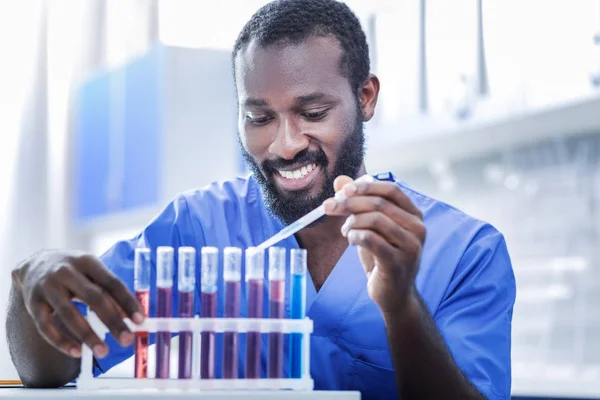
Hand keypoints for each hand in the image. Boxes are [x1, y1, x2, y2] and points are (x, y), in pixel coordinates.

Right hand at [11, 251, 143, 358]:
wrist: (33, 264)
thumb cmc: (73, 271)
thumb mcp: (92, 273)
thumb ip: (110, 292)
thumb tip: (130, 317)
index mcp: (87, 261)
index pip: (112, 283)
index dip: (127, 302)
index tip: (140, 321)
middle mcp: (66, 272)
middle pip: (93, 298)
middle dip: (113, 321)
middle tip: (127, 340)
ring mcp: (47, 287)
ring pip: (69, 314)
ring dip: (88, 336)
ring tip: (103, 352)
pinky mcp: (32, 303)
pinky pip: (45, 327)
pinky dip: (61, 341)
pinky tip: (76, 353)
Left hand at [324, 176, 425, 313]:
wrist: (393, 294)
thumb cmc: (382, 257)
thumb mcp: (370, 227)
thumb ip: (358, 202)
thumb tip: (340, 180)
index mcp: (414, 215)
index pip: (392, 190)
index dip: (366, 186)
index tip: (343, 190)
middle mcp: (418, 229)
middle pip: (380, 204)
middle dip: (350, 202)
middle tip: (329, 207)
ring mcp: (410, 246)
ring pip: (375, 220)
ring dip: (352, 222)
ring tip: (345, 230)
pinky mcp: (398, 263)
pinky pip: (371, 240)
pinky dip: (355, 235)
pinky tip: (351, 239)